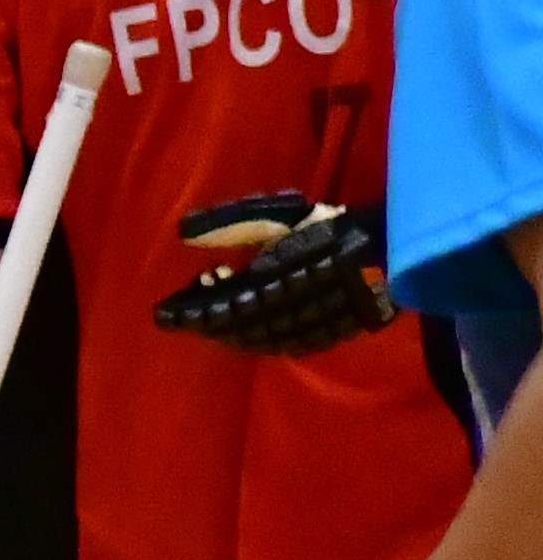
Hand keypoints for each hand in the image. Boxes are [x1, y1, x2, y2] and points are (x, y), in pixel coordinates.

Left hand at [152, 193, 398, 354]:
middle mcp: (293, 306)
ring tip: (208, 323)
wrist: (395, 243)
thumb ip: (230, 222)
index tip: (164, 311)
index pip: (224, 303)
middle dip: (207, 323)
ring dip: (231, 334)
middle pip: (240, 325)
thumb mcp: (278, 215)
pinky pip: (292, 344)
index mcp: (277, 277)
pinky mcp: (337, 331)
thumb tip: (182, 233)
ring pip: (264, 339)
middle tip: (180, 317)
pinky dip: (264, 341)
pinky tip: (250, 334)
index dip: (194, 310)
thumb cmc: (329, 224)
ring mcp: (317, 323)